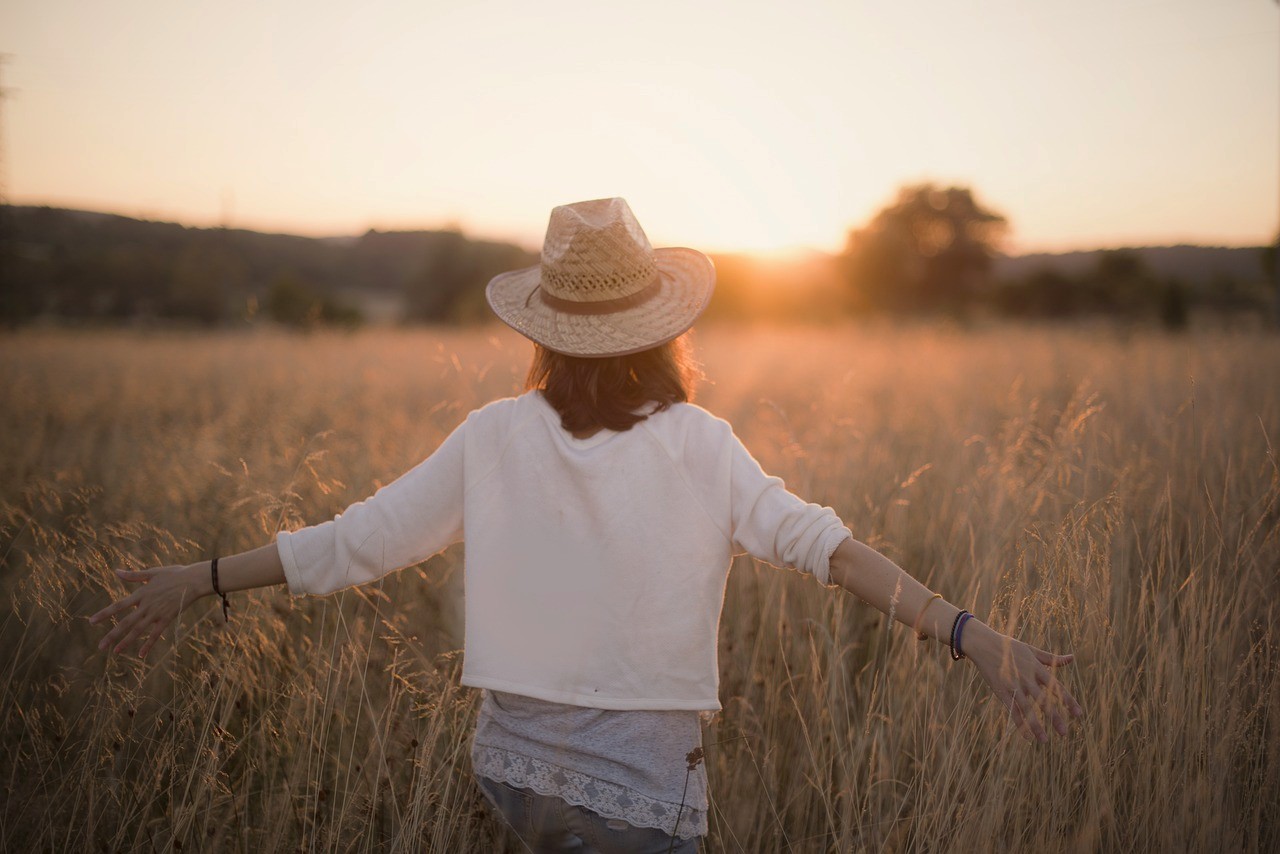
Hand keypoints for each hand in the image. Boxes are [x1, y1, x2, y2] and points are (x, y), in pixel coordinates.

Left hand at [89, 563, 208, 656]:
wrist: (195, 580)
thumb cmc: (175, 574)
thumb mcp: (153, 573)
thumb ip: (133, 575)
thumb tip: (116, 571)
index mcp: (141, 593)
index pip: (119, 606)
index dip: (104, 613)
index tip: (91, 622)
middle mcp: (146, 605)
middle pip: (126, 622)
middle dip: (112, 635)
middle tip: (100, 647)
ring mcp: (157, 613)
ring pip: (138, 630)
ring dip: (126, 642)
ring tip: (115, 652)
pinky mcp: (167, 619)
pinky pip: (155, 634)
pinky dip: (148, 645)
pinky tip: (141, 655)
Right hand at [962, 620, 1084, 742]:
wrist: (984, 644)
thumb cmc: (1009, 646)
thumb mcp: (1032, 650)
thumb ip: (1052, 658)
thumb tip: (1072, 658)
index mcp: (1037, 668)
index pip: (1056, 687)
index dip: (1068, 701)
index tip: (1079, 714)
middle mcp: (1027, 678)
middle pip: (1043, 701)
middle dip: (1054, 717)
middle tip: (1064, 733)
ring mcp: (1013, 685)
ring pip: (1027, 709)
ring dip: (1036, 726)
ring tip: (1044, 741)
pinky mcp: (1001, 691)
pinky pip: (1012, 710)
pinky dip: (1019, 724)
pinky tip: (1026, 736)